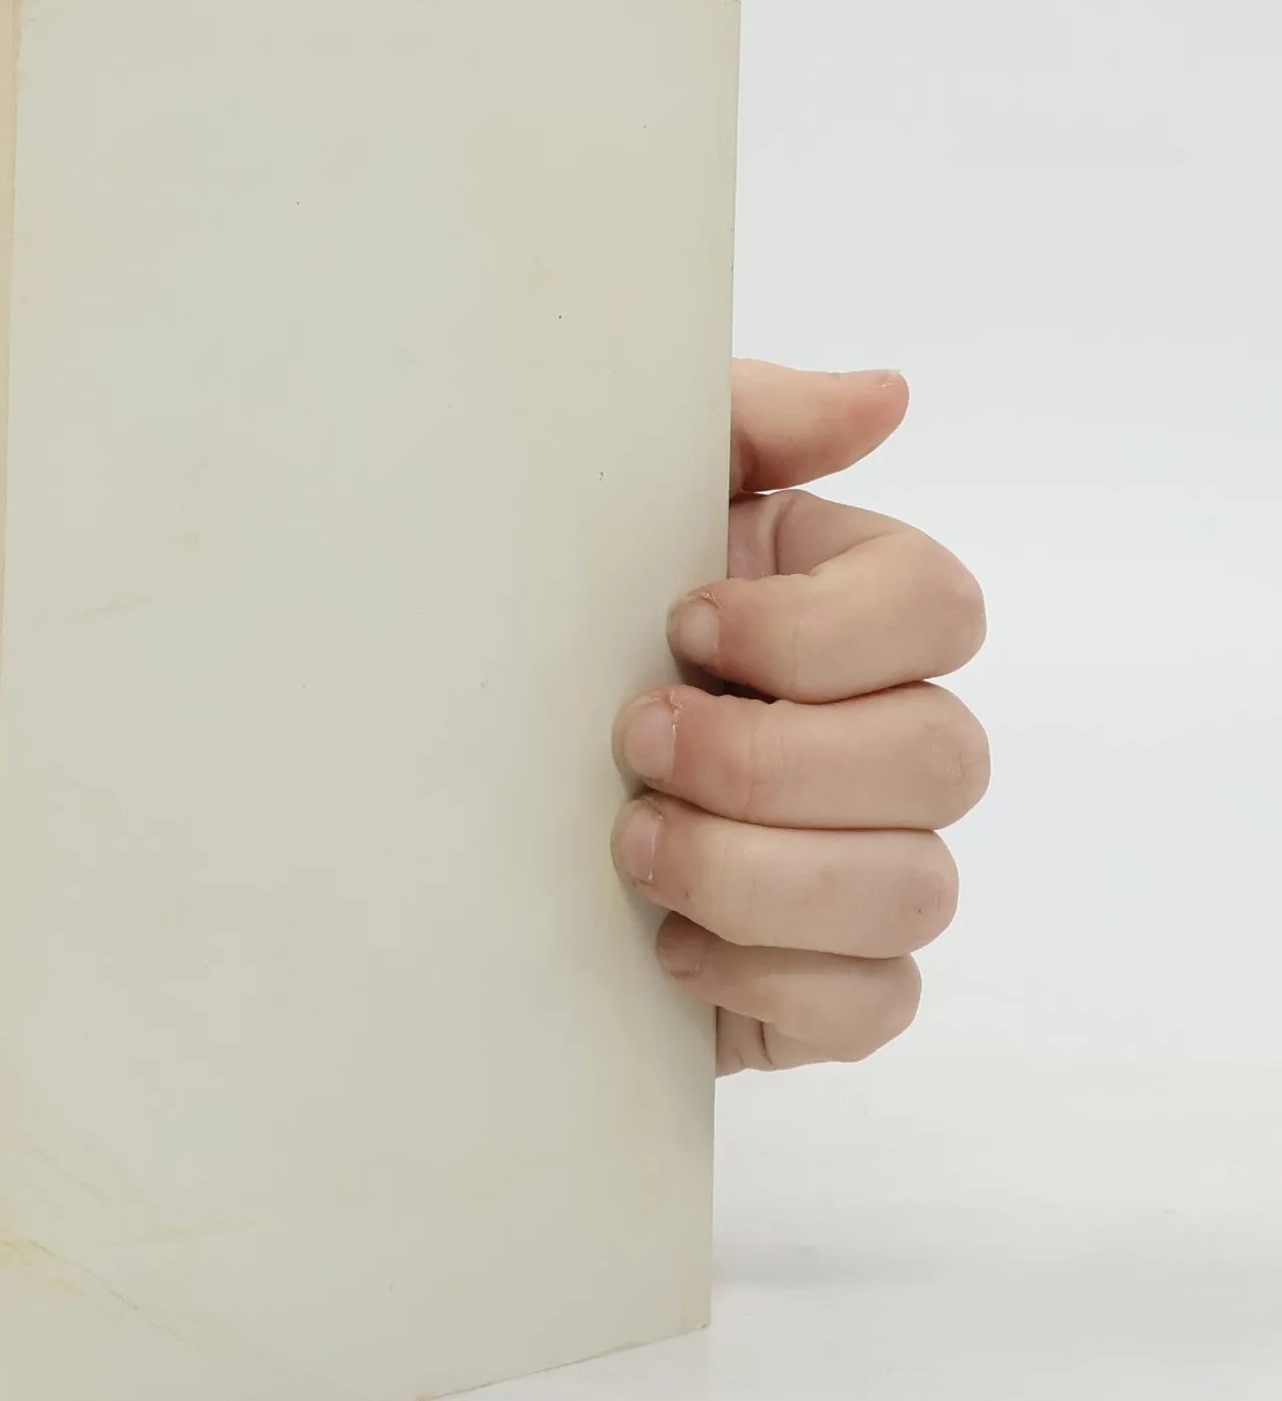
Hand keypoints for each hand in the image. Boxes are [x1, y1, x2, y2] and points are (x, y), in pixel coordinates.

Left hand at [610, 363, 987, 1074]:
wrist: (457, 809)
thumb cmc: (547, 634)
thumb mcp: (617, 502)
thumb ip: (747, 428)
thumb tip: (886, 397)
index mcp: (843, 613)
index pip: (939, 609)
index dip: (819, 631)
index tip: (681, 623)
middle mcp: (882, 737)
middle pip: (943, 755)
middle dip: (769, 762)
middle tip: (634, 744)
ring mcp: (870, 866)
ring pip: (916, 889)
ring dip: (755, 873)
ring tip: (629, 849)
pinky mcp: (832, 983)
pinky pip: (876, 1003)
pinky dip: (770, 981)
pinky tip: (666, 948)